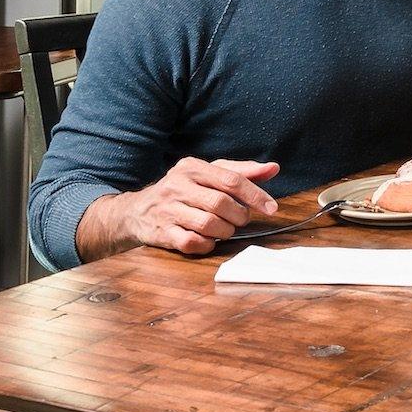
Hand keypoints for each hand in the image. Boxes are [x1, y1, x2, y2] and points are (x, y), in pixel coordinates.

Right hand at [115, 158, 281, 255]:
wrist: (138, 211)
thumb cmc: (183, 190)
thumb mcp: (209, 174)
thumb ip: (241, 172)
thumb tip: (273, 168)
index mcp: (192, 167)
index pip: (231, 180)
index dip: (255, 195)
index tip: (271, 208)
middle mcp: (177, 185)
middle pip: (221, 203)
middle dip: (239, 215)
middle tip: (241, 219)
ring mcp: (168, 210)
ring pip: (208, 224)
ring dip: (225, 231)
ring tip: (226, 228)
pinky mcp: (162, 233)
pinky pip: (193, 243)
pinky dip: (207, 244)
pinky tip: (209, 240)